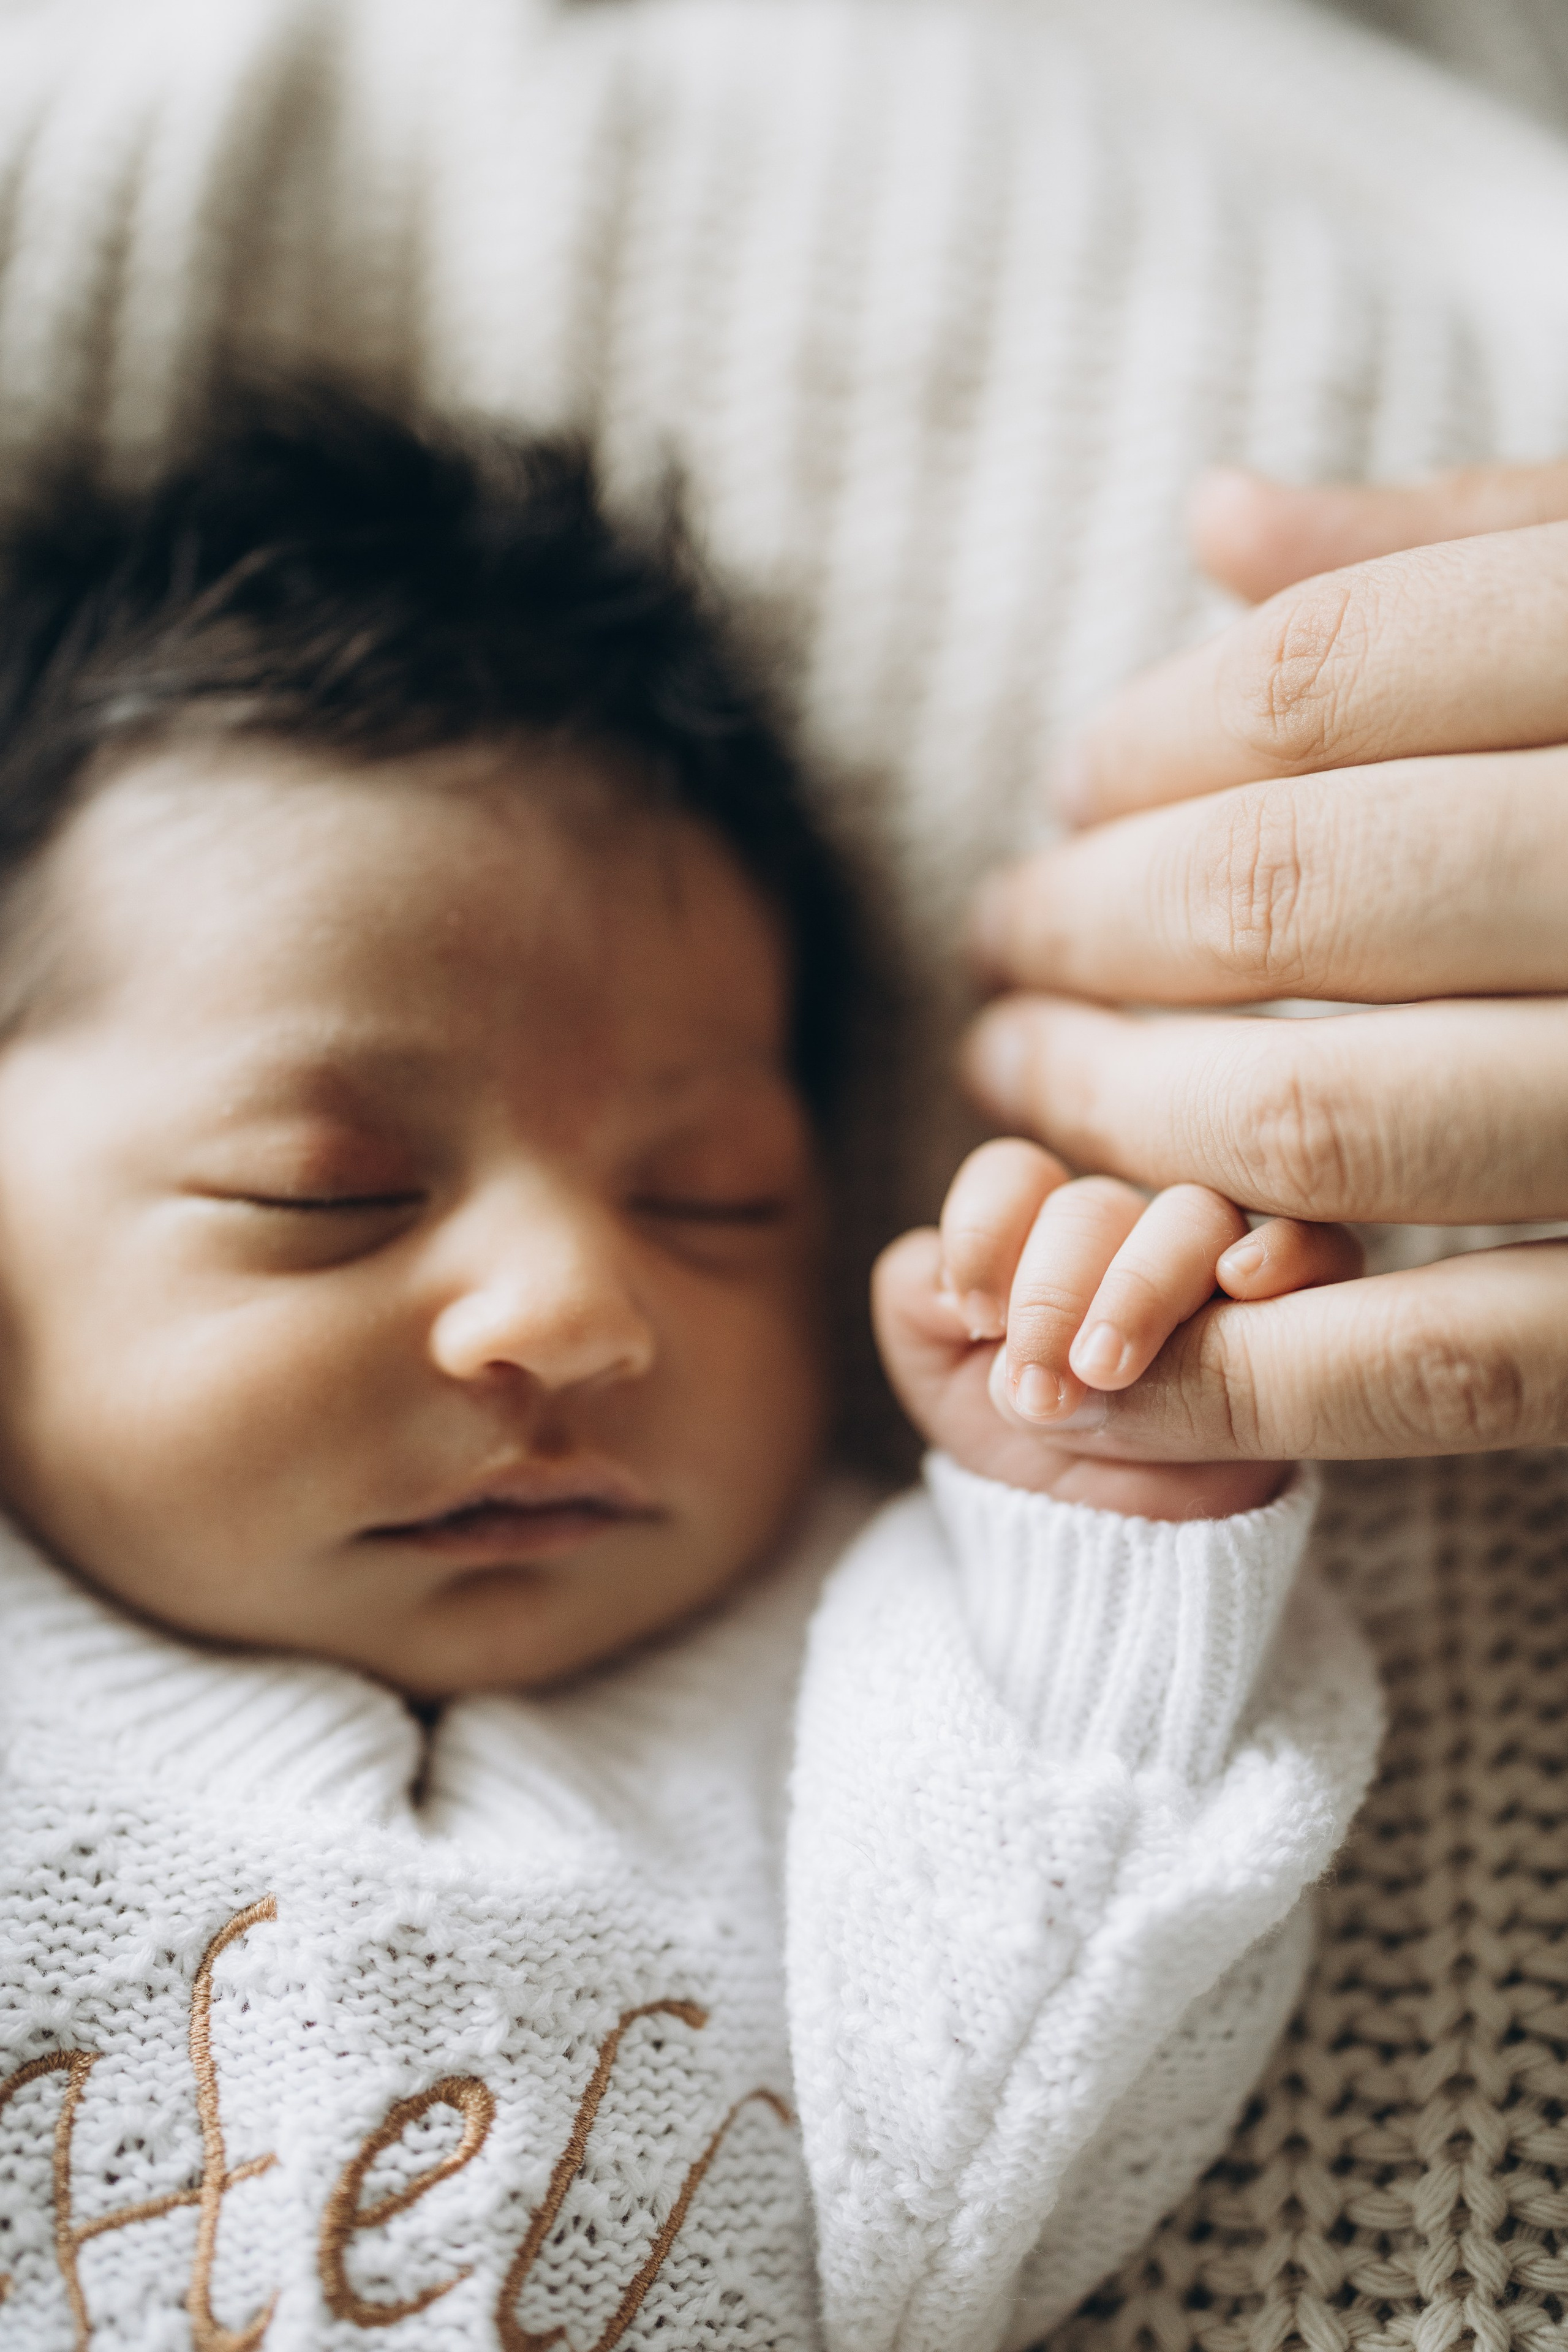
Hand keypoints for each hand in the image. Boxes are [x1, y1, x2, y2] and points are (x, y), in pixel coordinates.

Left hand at [873, 1138, 1357, 1517]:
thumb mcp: (943, 1383)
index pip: (1015, 1176)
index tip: (973, 1317)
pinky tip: (1247, 1283)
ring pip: (1194, 1215)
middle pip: (1097, 1201)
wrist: (1119, 1542)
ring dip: (1142, 1286)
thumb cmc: (1031, 1444)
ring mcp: (1222, 1258)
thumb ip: (920, 1302)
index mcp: (1044, 1223)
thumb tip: (953, 1270)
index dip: (984, 1231)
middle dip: (1053, 1292)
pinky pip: (1320, 1245)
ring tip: (1107, 1369)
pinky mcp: (1304, 1305)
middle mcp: (1134, 1224)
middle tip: (1037, 1383)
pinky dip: (1286, 1251)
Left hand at [962, 462, 1567, 1463]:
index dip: (1148, 741)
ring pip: (1325, 1124)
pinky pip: (1451, 1363)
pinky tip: (1114, 1324)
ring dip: (1115, 1112)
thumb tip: (1222, 522)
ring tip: (1021, 1073)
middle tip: (1005, 940)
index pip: (1320, 683)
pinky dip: (1246, 1360)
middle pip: (1284, 899)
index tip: (1075, 787)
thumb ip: (1482, 545)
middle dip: (1088, 926)